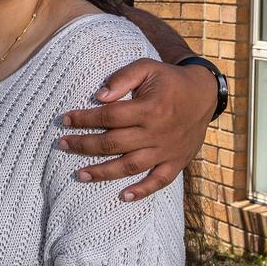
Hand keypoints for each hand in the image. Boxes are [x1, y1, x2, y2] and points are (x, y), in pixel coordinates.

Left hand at [60, 58, 213, 201]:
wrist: (204, 93)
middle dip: (84, 145)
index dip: (84, 119)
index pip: (109, 117)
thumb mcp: (146, 68)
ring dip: (103, 172)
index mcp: (149, 109)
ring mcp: (168, 150)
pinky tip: (124, 197)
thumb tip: (99, 96)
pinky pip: (161, 180)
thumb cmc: (168, 79)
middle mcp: (158, 132)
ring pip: (131, 166)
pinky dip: (144, 191)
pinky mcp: (178, 161)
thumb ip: (121, 79)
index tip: (64, 120)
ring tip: (80, 175)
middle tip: (62, 145)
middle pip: (114, 143)